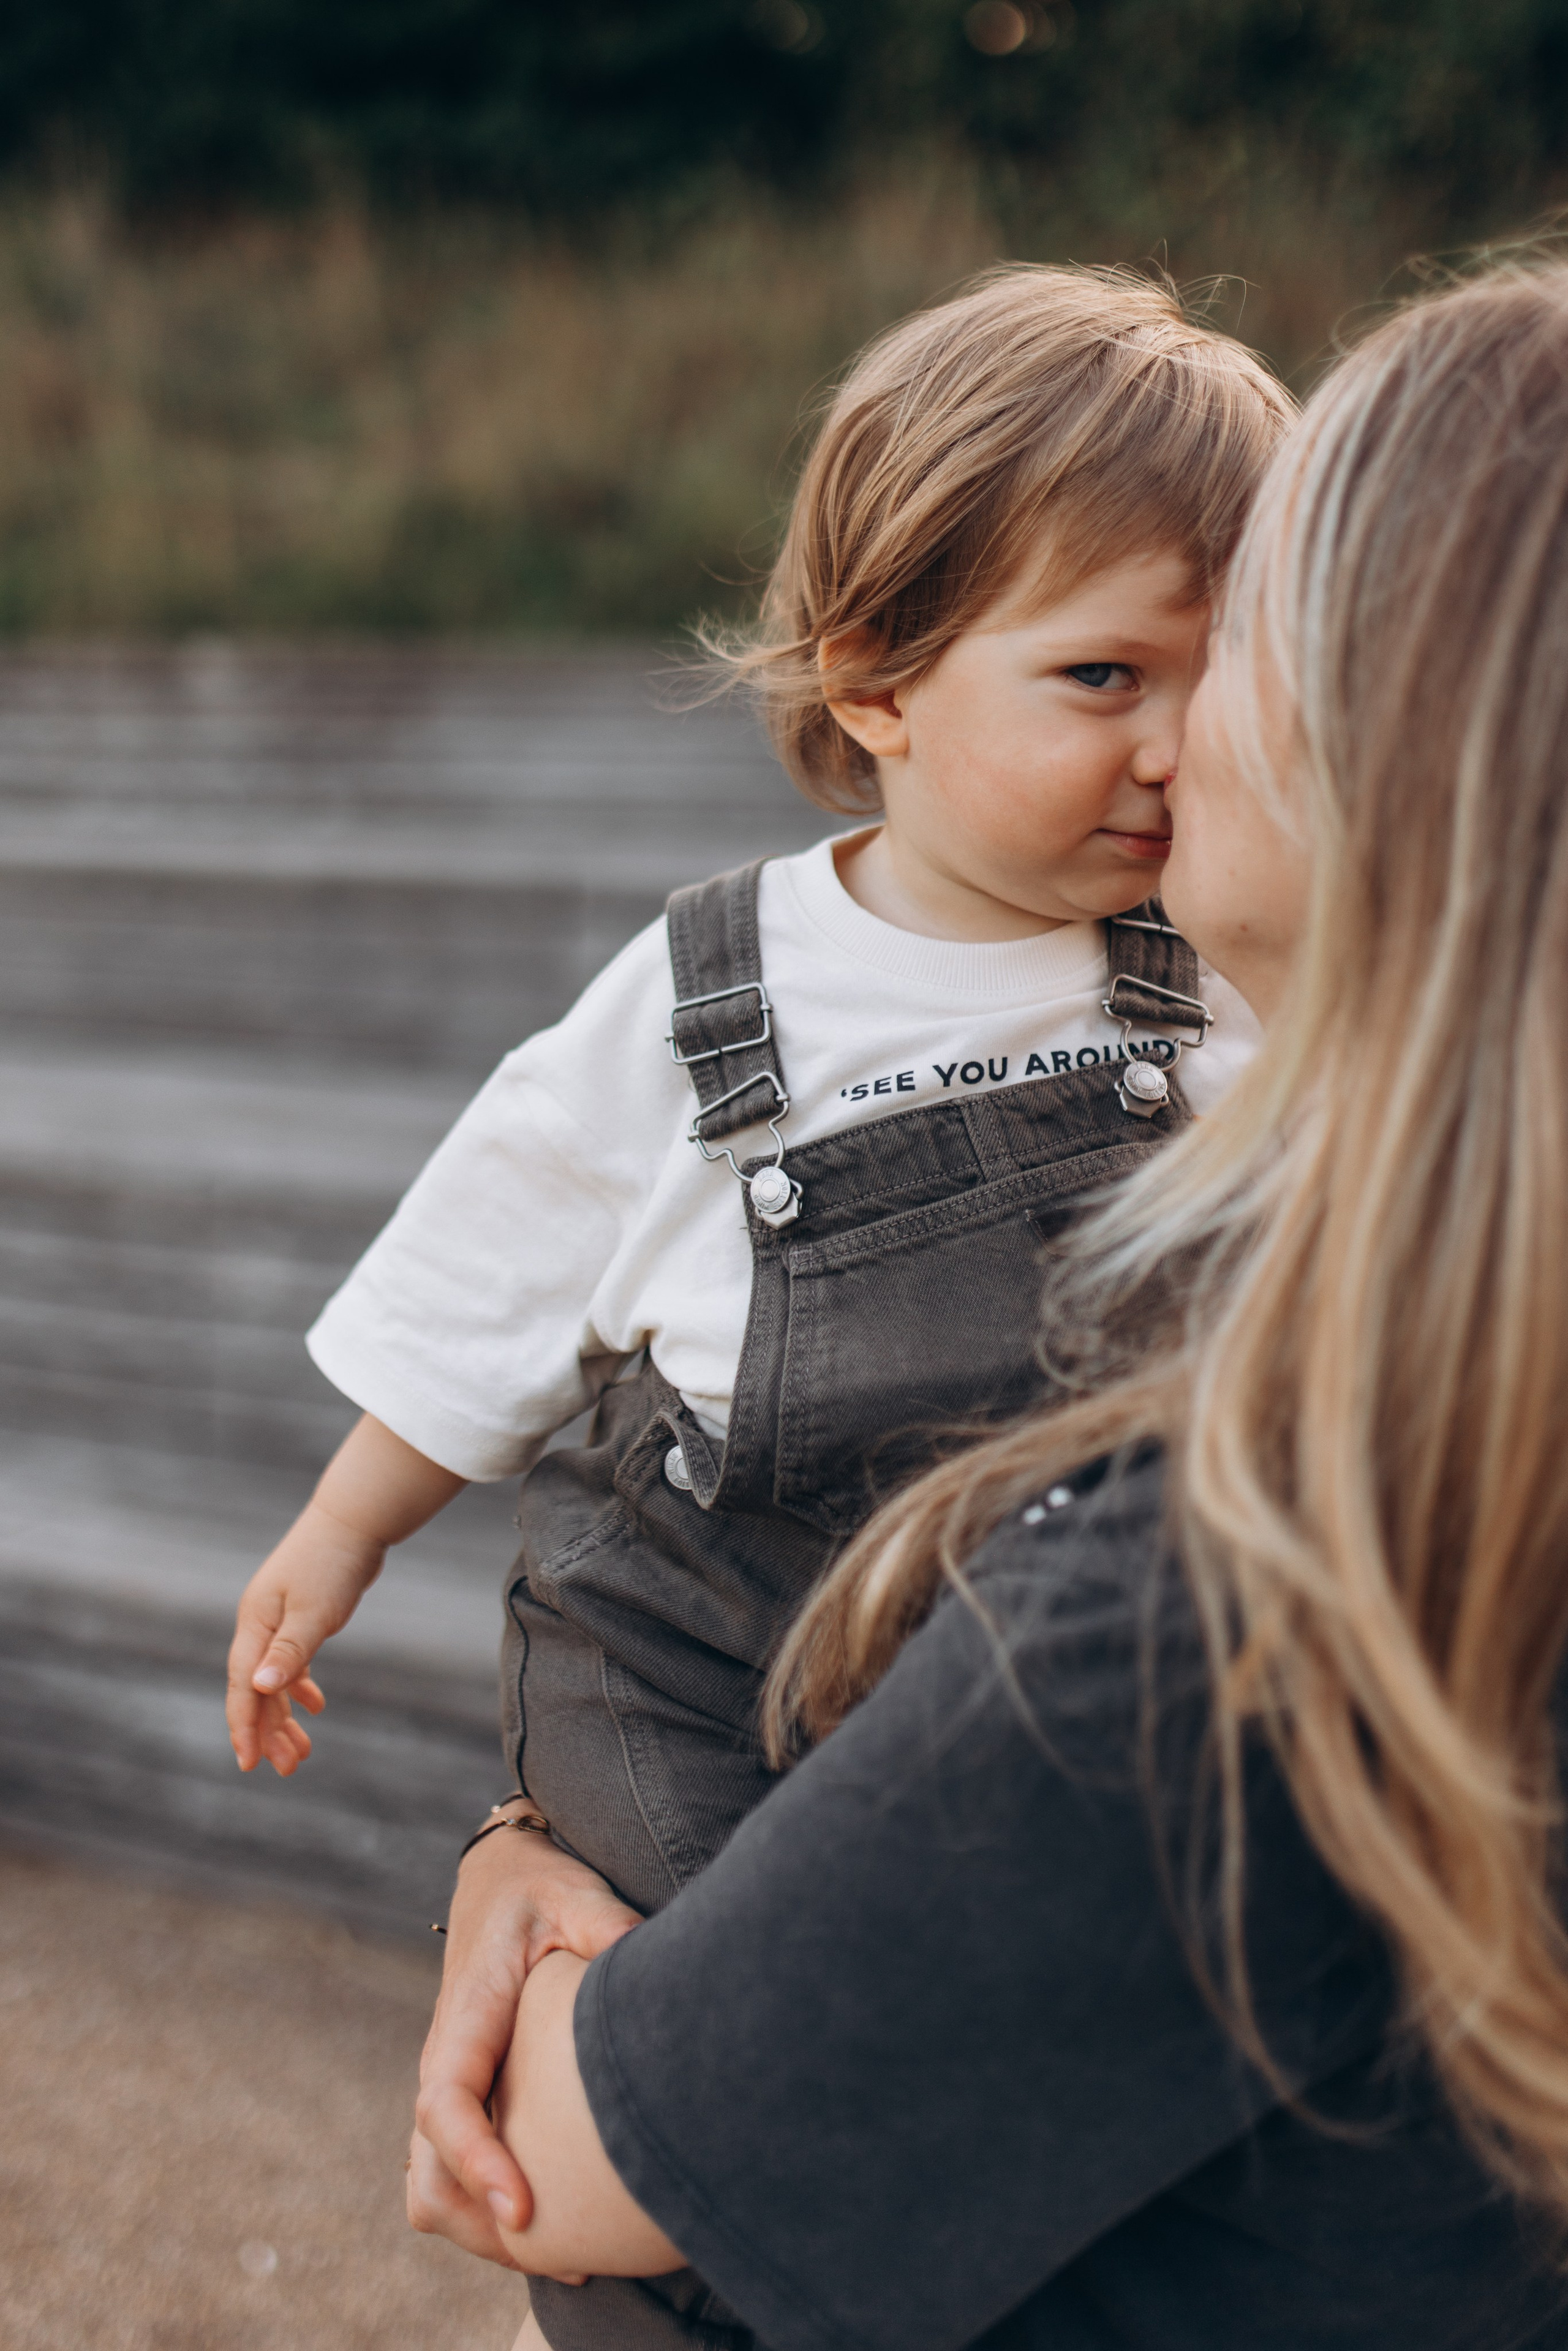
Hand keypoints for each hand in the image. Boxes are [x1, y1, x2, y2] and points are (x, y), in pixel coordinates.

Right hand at [225, 1500, 382, 1774]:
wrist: (356, 1520)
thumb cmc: (333, 1562)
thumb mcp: (314, 1611)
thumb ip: (289, 1651)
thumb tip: (260, 1688)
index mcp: (255, 1625)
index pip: (243, 1686)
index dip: (243, 1726)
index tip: (249, 1763)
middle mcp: (260, 1626)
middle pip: (257, 1690)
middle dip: (268, 1731)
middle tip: (286, 1770)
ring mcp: (279, 1621)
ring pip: (275, 1680)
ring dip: (286, 1716)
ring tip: (301, 1753)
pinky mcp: (301, 1617)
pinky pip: (292, 1662)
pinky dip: (301, 1687)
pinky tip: (316, 1707)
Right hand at [408, 1816, 641, 2258]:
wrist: (501, 1878)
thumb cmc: (539, 1887)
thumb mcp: (574, 1892)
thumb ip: (605, 1924)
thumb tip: (645, 1958)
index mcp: (466, 2016)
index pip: (446, 2103)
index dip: (478, 2161)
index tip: (523, 2208)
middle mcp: (447, 2062)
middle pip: (430, 2174)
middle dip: (482, 2225)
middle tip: (566, 2256)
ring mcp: (454, 2087)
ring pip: (433, 2190)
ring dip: (484, 2233)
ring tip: (571, 2259)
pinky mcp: (472, 2099)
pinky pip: (455, 2177)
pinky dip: (490, 2217)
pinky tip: (559, 2233)